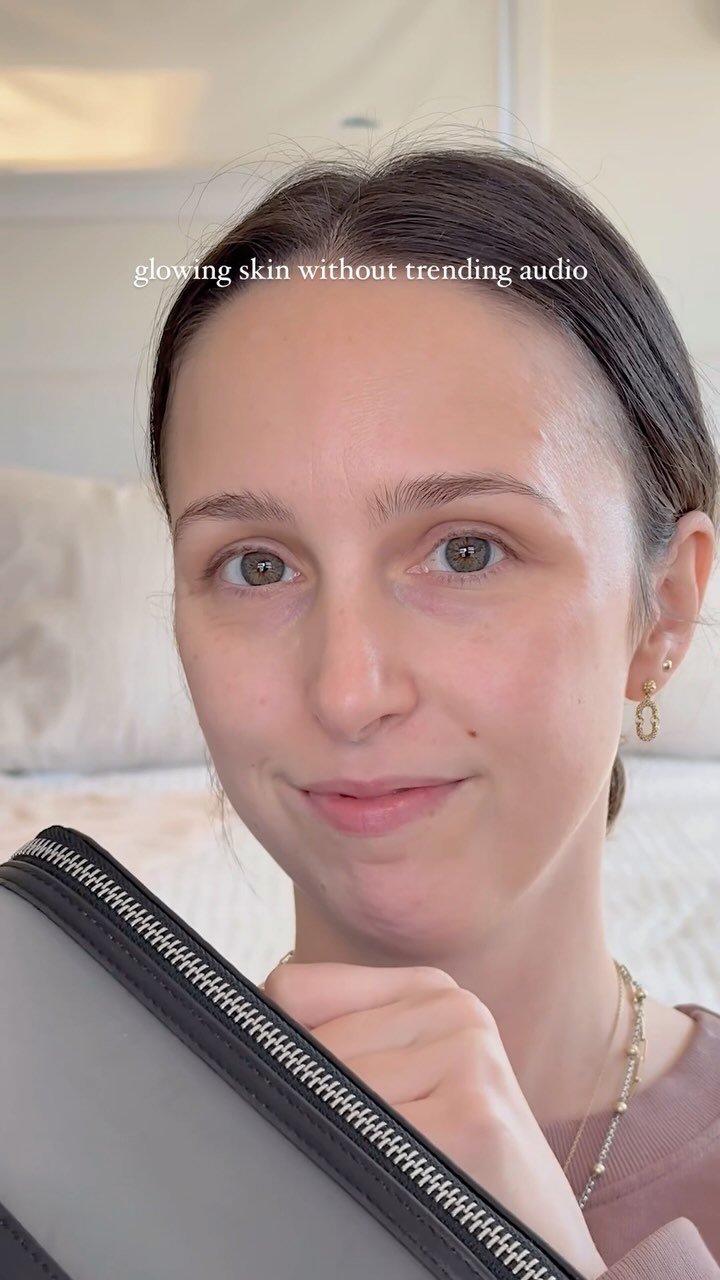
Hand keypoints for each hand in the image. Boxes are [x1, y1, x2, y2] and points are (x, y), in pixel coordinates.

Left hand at [263, 962, 606, 1279]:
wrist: (542, 1249)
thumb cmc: (454, 1166)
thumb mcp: (403, 1082)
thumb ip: (338, 1040)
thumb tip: (236, 1028)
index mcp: (429, 987)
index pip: (295, 989)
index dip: (283, 1050)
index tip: (313, 1095)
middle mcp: (453, 1005)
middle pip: (309, 1048)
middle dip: (314, 1108)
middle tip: (369, 1150)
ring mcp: (468, 1052)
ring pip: (332, 1095)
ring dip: (344, 1145)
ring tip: (401, 1167)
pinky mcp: (473, 1113)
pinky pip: (365, 1139)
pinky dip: (365, 1175)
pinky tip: (413, 1185)